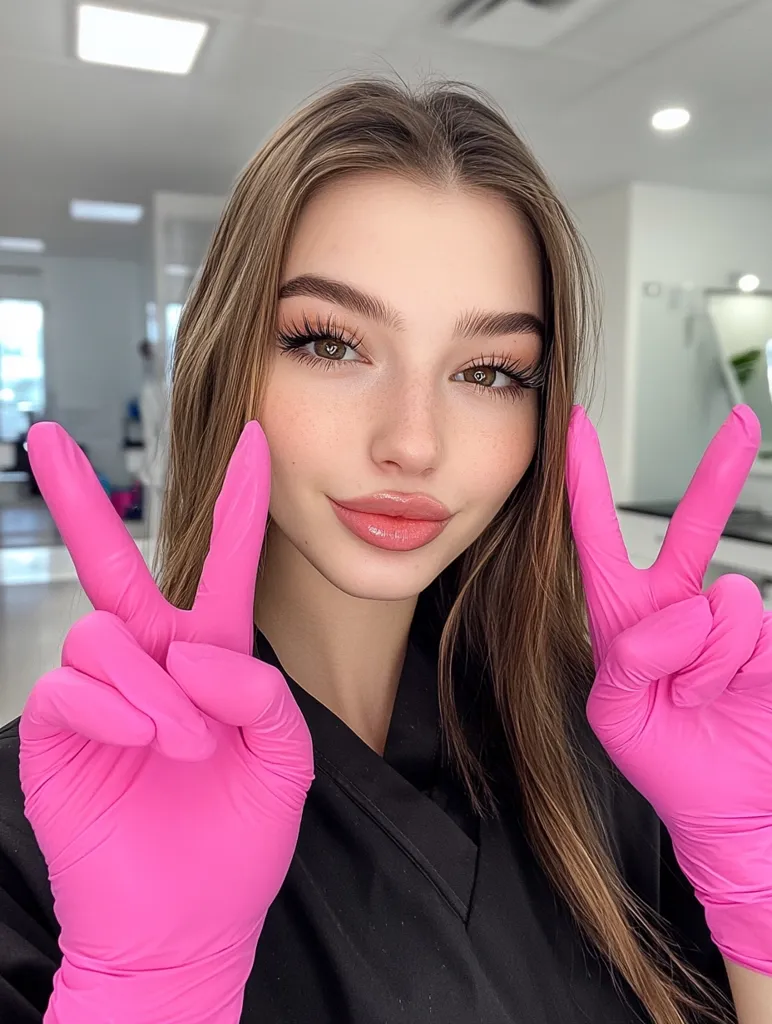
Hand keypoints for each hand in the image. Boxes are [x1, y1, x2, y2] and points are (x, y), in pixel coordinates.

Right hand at [20, 422, 313, 1023]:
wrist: (186, 926)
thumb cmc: (238, 843)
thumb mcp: (283, 763)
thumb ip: (262, 695)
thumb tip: (191, 651)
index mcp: (212, 660)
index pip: (223, 567)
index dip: (238, 505)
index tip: (254, 440)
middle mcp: (150, 663)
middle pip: (110, 566)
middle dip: (78, 499)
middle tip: (45, 436)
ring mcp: (100, 697)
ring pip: (103, 636)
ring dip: (152, 687)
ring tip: (184, 744)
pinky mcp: (57, 733)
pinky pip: (68, 686)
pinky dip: (110, 709)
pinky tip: (140, 741)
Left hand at [566, 405, 771, 975]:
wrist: (723, 806)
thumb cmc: (662, 759)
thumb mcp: (613, 714)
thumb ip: (627, 657)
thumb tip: (681, 613)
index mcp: (622, 614)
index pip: (597, 537)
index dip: (585, 482)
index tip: (574, 428)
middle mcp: (677, 607)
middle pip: (692, 527)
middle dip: (717, 474)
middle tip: (741, 425)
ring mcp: (725, 623)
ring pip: (720, 599)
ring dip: (700, 659)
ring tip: (693, 696)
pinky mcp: (766, 642)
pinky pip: (749, 628)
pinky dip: (728, 669)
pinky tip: (725, 696)